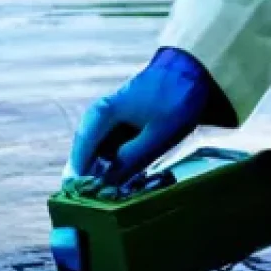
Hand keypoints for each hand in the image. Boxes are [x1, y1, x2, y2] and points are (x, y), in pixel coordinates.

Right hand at [66, 48, 213, 186]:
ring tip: (107, 191)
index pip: (82, 151)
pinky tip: (121, 174)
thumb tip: (107, 180)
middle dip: (89, 175)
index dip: (79, 177)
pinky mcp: (121, 118)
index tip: (79, 198)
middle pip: (86, 151)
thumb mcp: (156, 135)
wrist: (191, 71)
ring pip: (97, 148)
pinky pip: (108, 142)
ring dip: (101, 168)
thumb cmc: (173, 101)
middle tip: (93, 200)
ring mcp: (109, 114)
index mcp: (103, 114)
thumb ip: (130, 158)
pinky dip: (111, 158)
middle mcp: (99, 113)